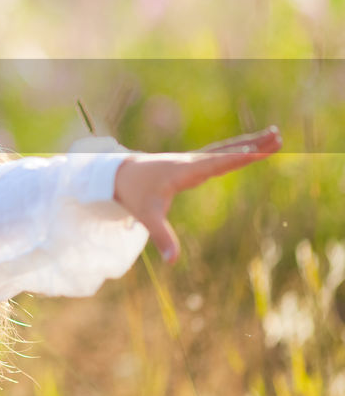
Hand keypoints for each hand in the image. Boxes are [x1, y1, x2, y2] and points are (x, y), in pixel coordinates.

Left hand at [112, 125, 281, 263]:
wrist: (118, 173)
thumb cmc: (133, 193)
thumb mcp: (146, 216)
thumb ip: (161, 237)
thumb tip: (172, 261)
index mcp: (184, 171)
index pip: (217, 163)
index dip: (239, 157)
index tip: (259, 151)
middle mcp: (191, 161)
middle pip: (226, 151)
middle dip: (252, 145)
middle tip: (278, 135)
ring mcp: (192, 159)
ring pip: (225, 149)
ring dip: (249, 142)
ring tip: (274, 133)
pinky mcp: (191, 162)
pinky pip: (219, 153)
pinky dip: (237, 148)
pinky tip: (250, 145)